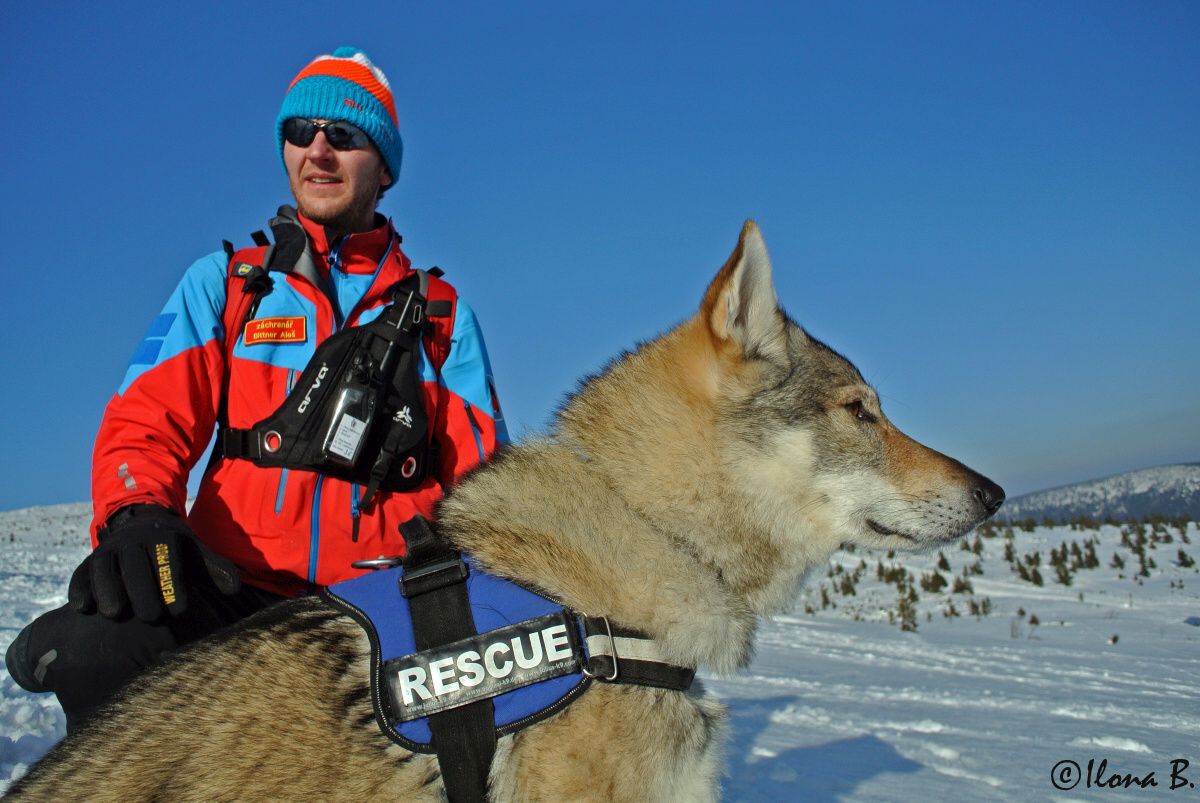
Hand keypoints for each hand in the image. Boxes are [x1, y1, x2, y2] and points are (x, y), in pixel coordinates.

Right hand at [68, 505, 239, 621]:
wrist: (143, 525)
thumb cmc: (177, 550)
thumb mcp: (198, 553)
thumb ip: (216, 570)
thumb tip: (234, 589)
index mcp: (164, 538)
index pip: (168, 560)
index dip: (173, 584)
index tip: (180, 610)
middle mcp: (133, 541)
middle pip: (134, 563)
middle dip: (142, 590)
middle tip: (152, 618)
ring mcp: (109, 549)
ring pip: (102, 566)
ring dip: (106, 588)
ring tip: (114, 614)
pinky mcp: (89, 560)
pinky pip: (80, 572)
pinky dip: (79, 587)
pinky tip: (83, 608)